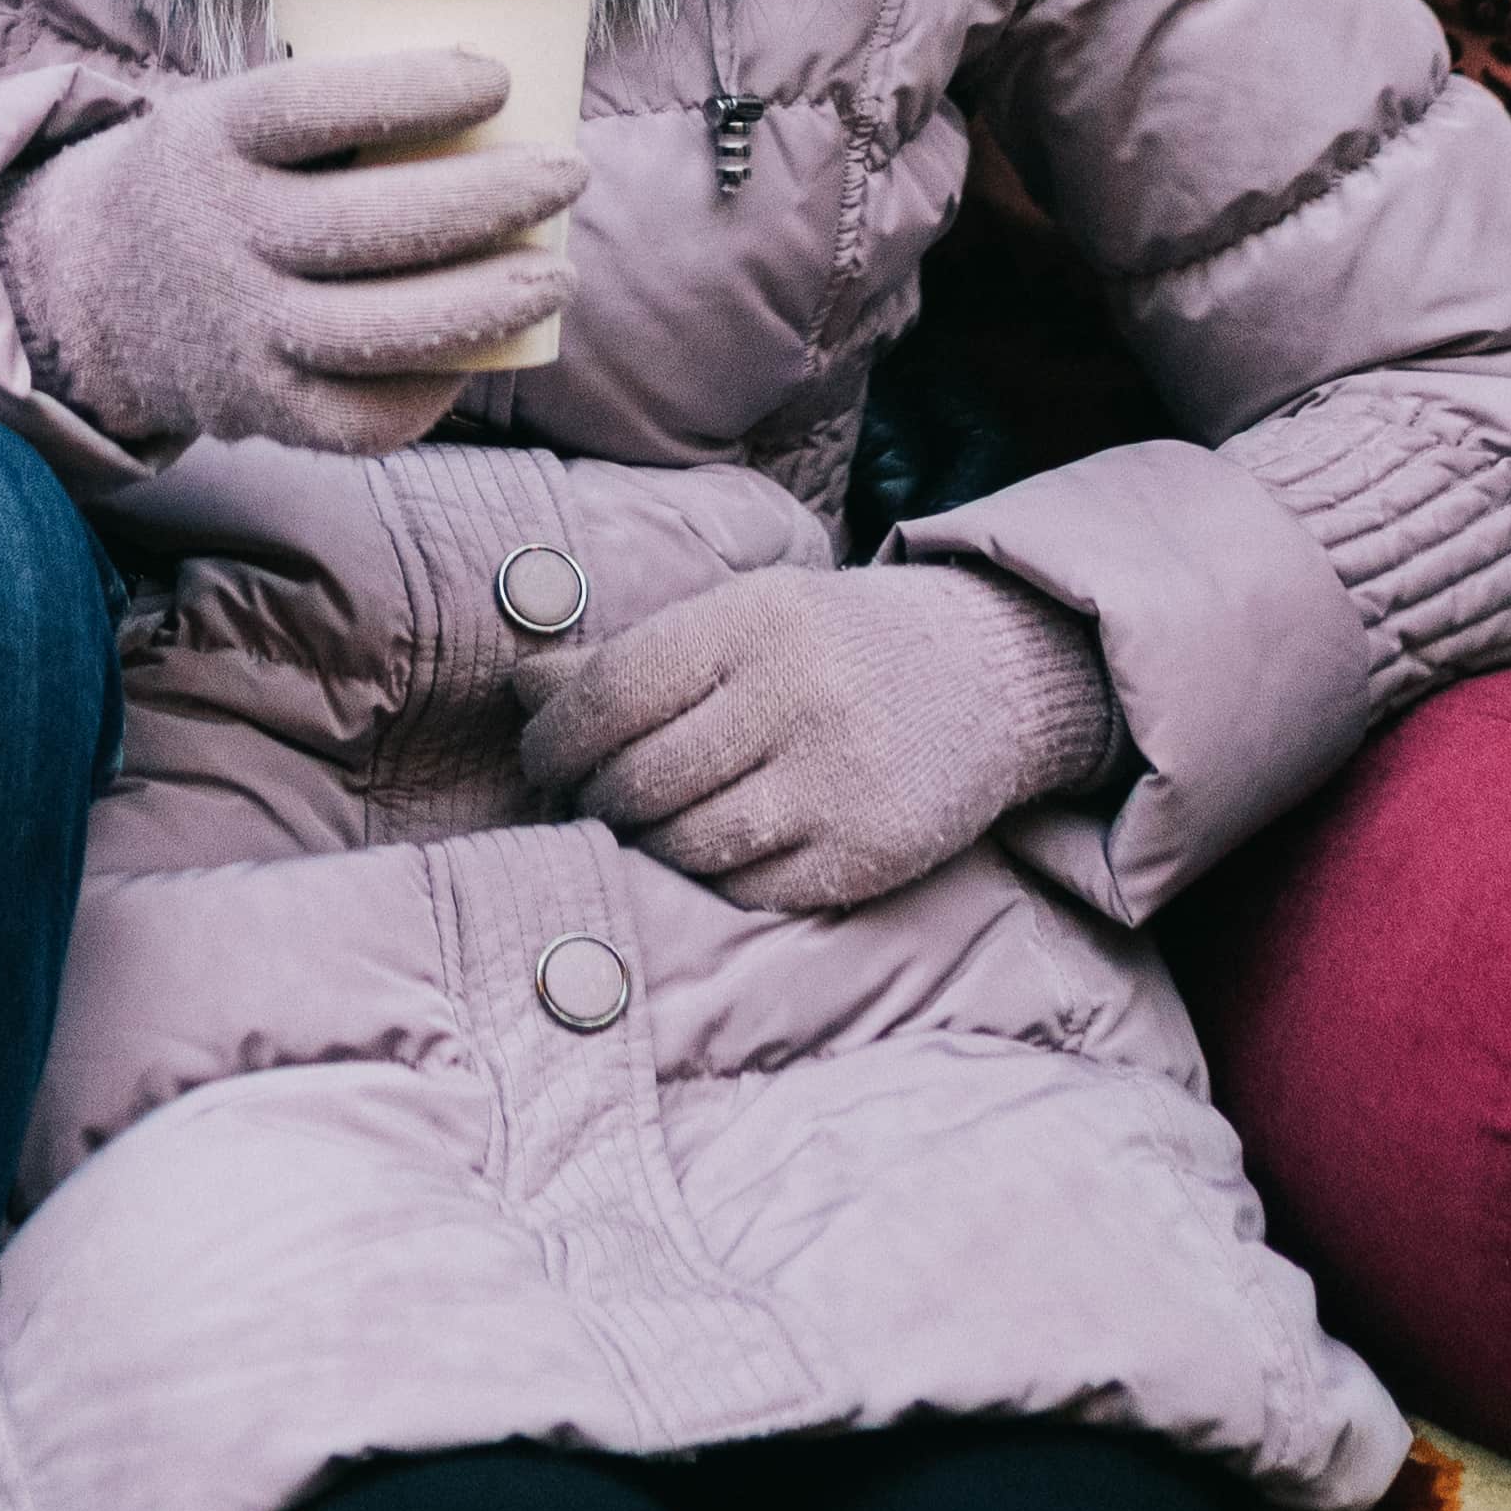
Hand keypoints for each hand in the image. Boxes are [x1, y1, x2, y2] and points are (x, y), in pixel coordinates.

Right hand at [0, 50, 578, 457]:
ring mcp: (239, 333)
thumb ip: (333, 105)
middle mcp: (219, 237)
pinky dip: (435, 386)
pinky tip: (487, 349)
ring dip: (489, 301)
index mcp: (209, 140)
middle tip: (570, 171)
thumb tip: (506, 80)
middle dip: (492, 198)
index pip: (309, 107)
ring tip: (561, 272)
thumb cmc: (220, 177)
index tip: (497, 75)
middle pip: (369, 224)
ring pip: (380, 331)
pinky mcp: (262, 411)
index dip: (411, 90)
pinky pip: (363, 417)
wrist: (96, 292)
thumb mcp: (231, 114)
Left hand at [511, 557, 1115, 913]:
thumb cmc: (832, 644)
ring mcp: (837, 779)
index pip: (614, 692)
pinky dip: (713, 880)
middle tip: (585, 802)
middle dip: (593, 800)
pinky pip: (751, 892)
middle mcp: (795, 696)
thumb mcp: (739, 618)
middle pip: (642, 779)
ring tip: (642, 828)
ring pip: (689, 846)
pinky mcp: (870, 850)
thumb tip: (521, 690)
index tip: (539, 759)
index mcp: (751, 622)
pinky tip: (712, 854)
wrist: (989, 671)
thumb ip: (631, 657)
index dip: (555, 738)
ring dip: (646, 847)